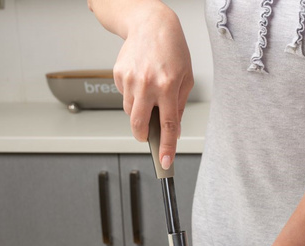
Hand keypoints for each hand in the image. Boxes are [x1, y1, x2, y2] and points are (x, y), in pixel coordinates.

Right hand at [113, 2, 193, 168]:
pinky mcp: (118, 75)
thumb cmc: (172, 49)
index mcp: (168, 87)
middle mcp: (147, 84)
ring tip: (149, 95)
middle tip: (147, 136)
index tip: (166, 161)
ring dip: (139, 112)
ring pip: (129, 112)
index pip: (168, 125)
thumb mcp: (186, 78)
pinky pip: (124, 96)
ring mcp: (130, 80)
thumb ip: (179, 106)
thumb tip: (174, 128)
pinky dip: (132, 96)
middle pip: (139, 125)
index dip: (167, 147)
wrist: (150, 23)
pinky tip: (140, 81)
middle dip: (143, 136)